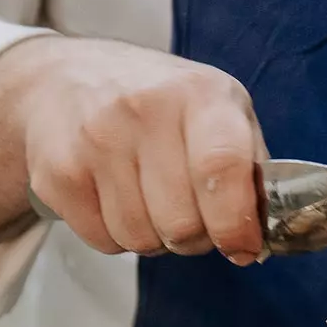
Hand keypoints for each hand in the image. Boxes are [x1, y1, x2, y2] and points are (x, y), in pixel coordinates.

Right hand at [0, 34, 268, 263]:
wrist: (63, 79)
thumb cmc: (160, 105)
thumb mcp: (218, 112)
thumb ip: (250, 170)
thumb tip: (267, 236)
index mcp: (199, 93)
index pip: (222, 167)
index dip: (235, 223)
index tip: (241, 247)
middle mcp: (144, 108)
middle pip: (181, 225)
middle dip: (193, 237)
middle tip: (188, 213)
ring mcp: (96, 138)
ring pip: (141, 240)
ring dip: (152, 237)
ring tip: (147, 197)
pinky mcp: (59, 171)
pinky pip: (104, 242)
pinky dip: (114, 236)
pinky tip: (113, 196)